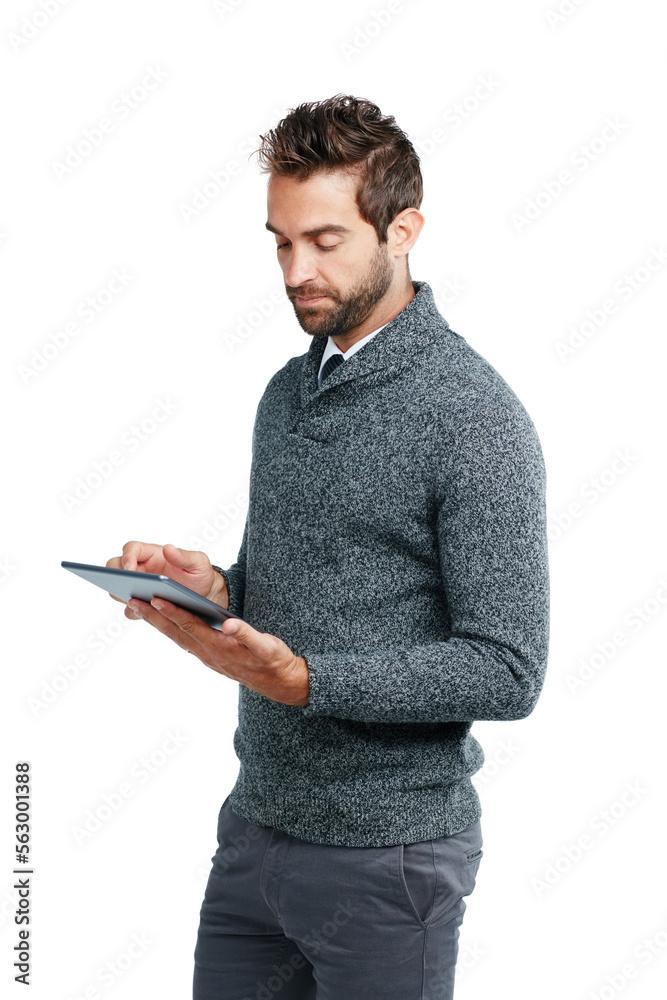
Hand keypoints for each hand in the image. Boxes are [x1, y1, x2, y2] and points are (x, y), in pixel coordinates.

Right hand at [106, 541, 227, 618]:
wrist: (205, 595)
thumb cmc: (200, 574)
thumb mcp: (199, 563)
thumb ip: (185, 556)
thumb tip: (168, 548)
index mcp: (152, 554)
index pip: (131, 549)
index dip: (126, 557)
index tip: (129, 569)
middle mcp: (141, 569)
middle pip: (115, 568)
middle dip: (116, 576)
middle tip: (125, 586)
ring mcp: (139, 588)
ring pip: (118, 589)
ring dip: (122, 594)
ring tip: (134, 600)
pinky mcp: (143, 605)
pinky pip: (131, 609)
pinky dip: (134, 611)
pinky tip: (145, 613)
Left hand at [126, 597, 308, 706]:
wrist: (278, 682)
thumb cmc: (272, 660)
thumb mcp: (266, 647)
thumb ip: (247, 635)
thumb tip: (229, 624)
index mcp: (219, 647)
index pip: (190, 626)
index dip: (172, 611)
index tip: (155, 598)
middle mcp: (207, 653)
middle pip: (176, 631)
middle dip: (153, 615)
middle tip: (132, 600)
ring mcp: (206, 656)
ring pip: (176, 636)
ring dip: (157, 622)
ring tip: (138, 606)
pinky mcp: (208, 656)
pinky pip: (184, 639)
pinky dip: (170, 628)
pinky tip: (161, 619)